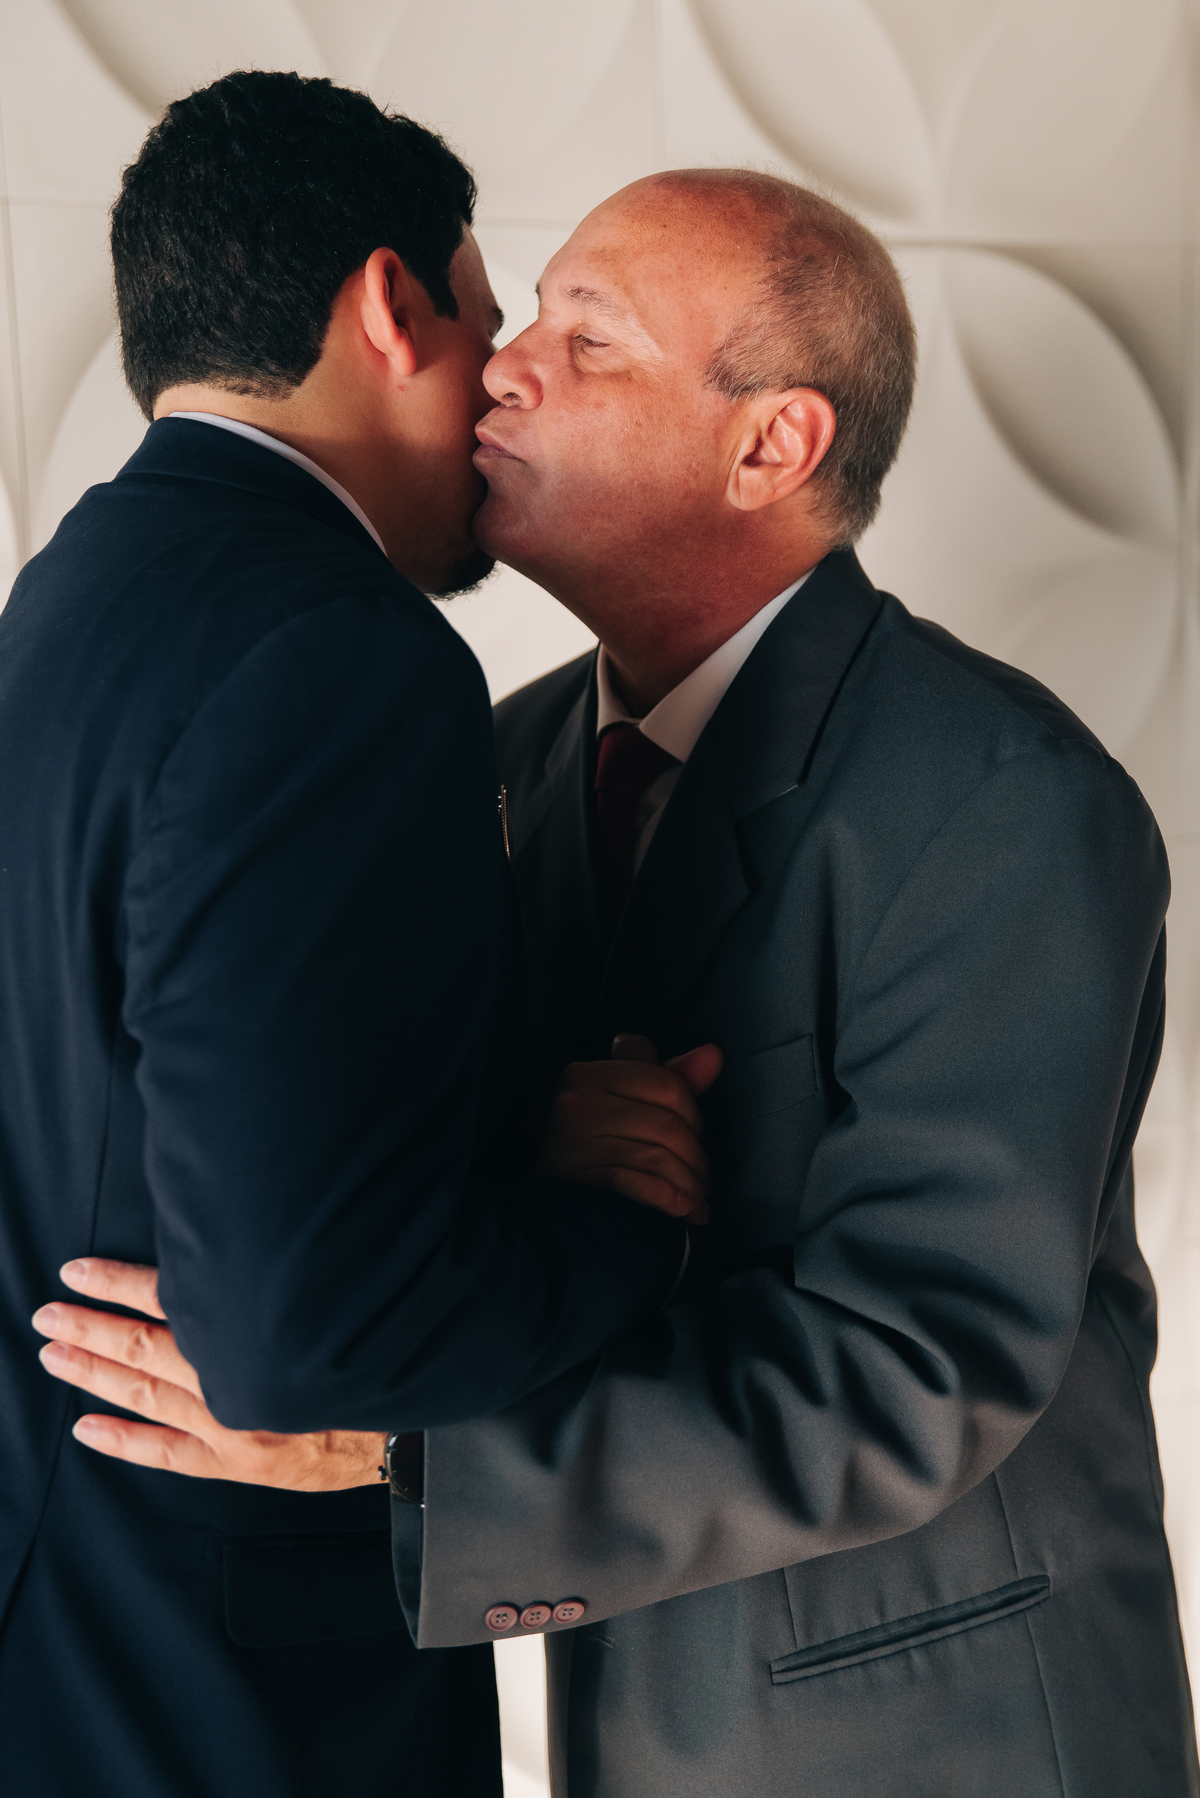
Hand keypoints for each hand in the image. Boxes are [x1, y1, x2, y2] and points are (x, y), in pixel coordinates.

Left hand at [32, 1258, 385, 1489]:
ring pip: (147, 1394)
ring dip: (94, 1374)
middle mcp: (237, 1378)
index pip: (174, 1300)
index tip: (80, 1270)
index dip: (121, 1284)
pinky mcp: (236, 1462)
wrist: (407, 1430)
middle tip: (48, 1314)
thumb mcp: (330, 1308)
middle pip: (146, 1347)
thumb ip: (276, 1290)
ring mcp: (230, 1425)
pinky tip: (88, 1429)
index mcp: (257, 1334)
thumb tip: (232, 1254)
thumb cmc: (371, 1364)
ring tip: (53, 1356)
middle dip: (91, 1327)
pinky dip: (123, 1441)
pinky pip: (167, 1454)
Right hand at [538, 1034, 723, 1222]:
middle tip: (703, 1181)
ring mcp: (575, 1140)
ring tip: (697, 1203)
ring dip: (690, 1186)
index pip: (667, 1084)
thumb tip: (714, 1054)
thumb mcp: (630, 1102)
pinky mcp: (579, 1180)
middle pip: (668, 1124)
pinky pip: (641, 1184)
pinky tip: (682, 1210)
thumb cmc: (597, 1146)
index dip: (694, 1115)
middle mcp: (577, 1100)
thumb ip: (673, 1076)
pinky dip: (669, 1199)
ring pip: (659, 1158)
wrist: (552, 1211)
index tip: (696, 1138)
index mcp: (588, 1074)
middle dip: (697, 1157)